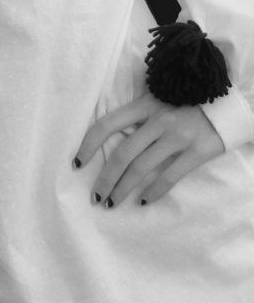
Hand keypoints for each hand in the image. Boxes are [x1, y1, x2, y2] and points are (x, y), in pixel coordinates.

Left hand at [73, 92, 225, 206]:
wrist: (225, 104)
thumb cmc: (185, 102)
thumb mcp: (157, 99)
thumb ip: (137, 114)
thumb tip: (110, 136)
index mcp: (143, 105)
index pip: (106, 124)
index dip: (88, 145)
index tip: (77, 164)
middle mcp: (158, 120)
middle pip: (122, 153)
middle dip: (105, 179)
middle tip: (96, 197)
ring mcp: (177, 136)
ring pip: (142, 168)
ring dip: (123, 189)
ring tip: (112, 203)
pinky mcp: (197, 151)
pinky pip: (170, 176)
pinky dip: (154, 192)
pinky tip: (143, 202)